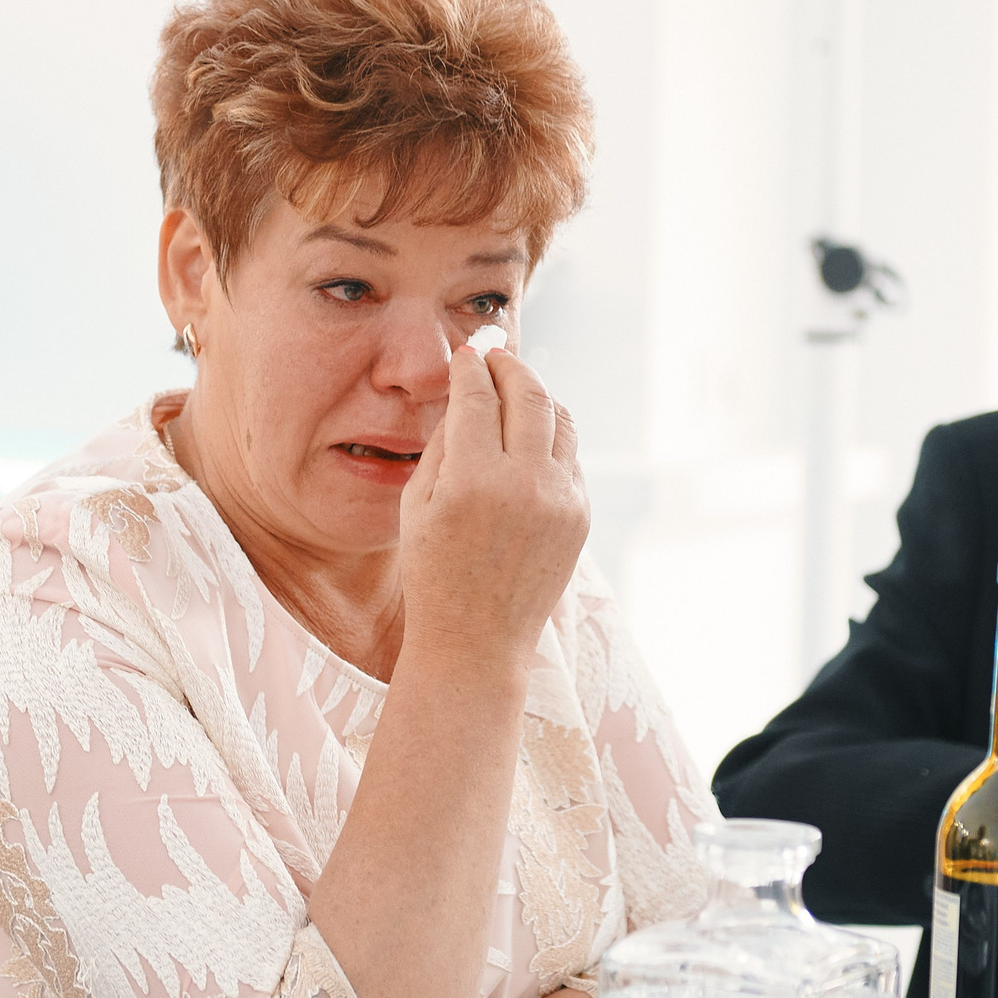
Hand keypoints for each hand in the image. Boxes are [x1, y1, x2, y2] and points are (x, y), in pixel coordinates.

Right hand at [397, 345, 587, 656]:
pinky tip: (530, 438)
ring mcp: (560, 500)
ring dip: (538, 396)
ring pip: (560, 419)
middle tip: (496, 357)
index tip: (465, 355)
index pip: (478, 397)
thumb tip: (466, 393)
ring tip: (516, 391)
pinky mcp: (580, 515)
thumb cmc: (433, 572)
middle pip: (529, 394)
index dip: (470, 368)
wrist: (477, 642)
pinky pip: (569, 457)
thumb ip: (443, 443)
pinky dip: (551, 437)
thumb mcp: (417, 505)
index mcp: (474, 481)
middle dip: (511, 367)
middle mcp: (524, 485)